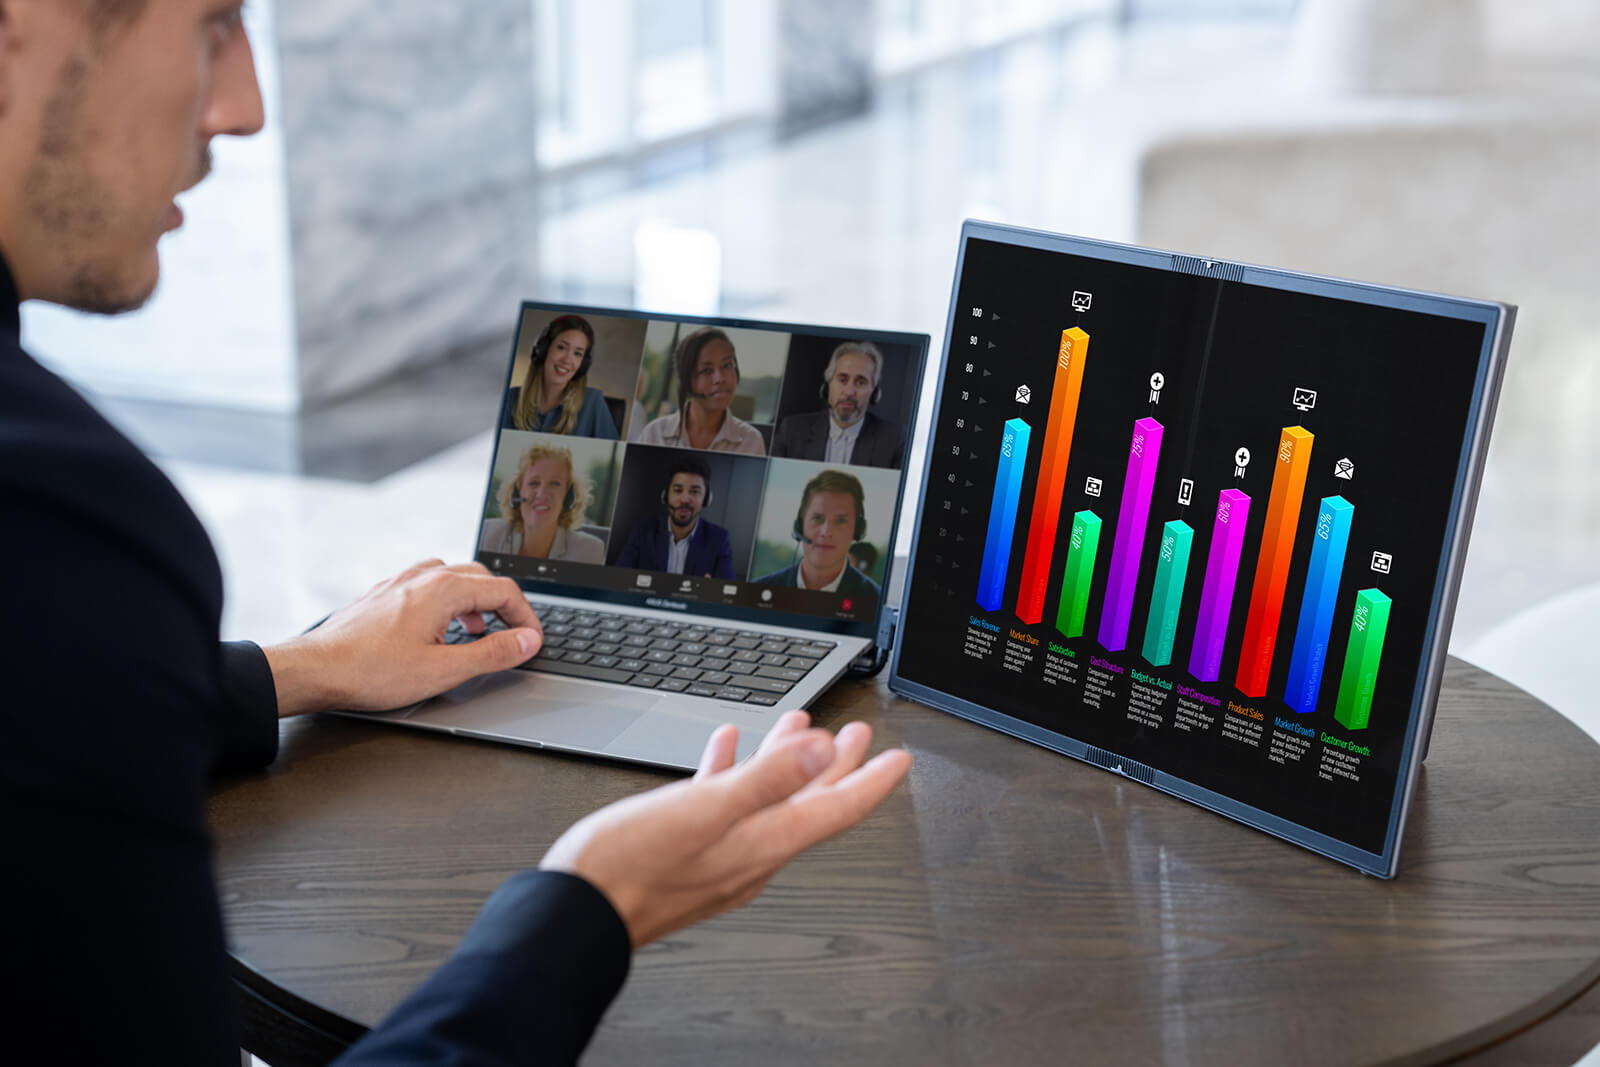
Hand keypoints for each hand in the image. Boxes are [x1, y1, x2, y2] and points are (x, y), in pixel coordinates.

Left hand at [263, 559, 541, 716]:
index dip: (526, 617)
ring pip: (452, 577)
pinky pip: (426, 585)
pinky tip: (437, 629)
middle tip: (512, 635)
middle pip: (481, 577)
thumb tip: (526, 641)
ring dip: (474, 600)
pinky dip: (446, 602)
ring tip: (477, 630)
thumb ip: (492, 653)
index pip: (505, 590)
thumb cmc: (371, 671)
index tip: (532, 641)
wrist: (315, 670)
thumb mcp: (444, 670)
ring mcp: (399, 582)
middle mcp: (422, 577)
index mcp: (443, 589)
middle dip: (504, 605)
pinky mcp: (382, 594)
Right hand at [540, 710, 911, 946]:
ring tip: (798, 729)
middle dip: (838, 766)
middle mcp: (751, 852)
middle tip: (860, 737)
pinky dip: (732, 772)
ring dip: (787, 762)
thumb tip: (824, 750)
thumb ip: (766, 780)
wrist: (576, 915)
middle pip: (810, 803)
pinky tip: (721, 750)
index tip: (899, 757)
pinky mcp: (689, 851)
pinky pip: (725, 804)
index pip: (837, 809)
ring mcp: (721, 854)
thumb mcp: (705, 812)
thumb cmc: (631, 869)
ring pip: (769, 800)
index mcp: (763, 841)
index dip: (872, 779)